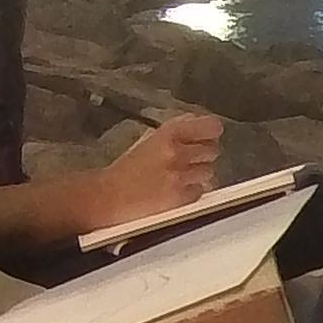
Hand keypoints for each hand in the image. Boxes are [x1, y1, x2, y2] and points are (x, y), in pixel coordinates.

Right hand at [84, 112, 225, 229]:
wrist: (109, 196)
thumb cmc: (127, 169)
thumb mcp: (150, 140)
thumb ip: (177, 132)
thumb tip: (199, 124)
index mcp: (168, 134)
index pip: (210, 126)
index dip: (211, 131)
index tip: (210, 134)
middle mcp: (176, 152)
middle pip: (213, 150)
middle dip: (204, 154)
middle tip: (190, 158)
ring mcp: (180, 176)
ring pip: (209, 171)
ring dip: (198, 174)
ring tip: (179, 176)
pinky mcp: (181, 198)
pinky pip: (200, 191)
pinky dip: (192, 191)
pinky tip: (176, 189)